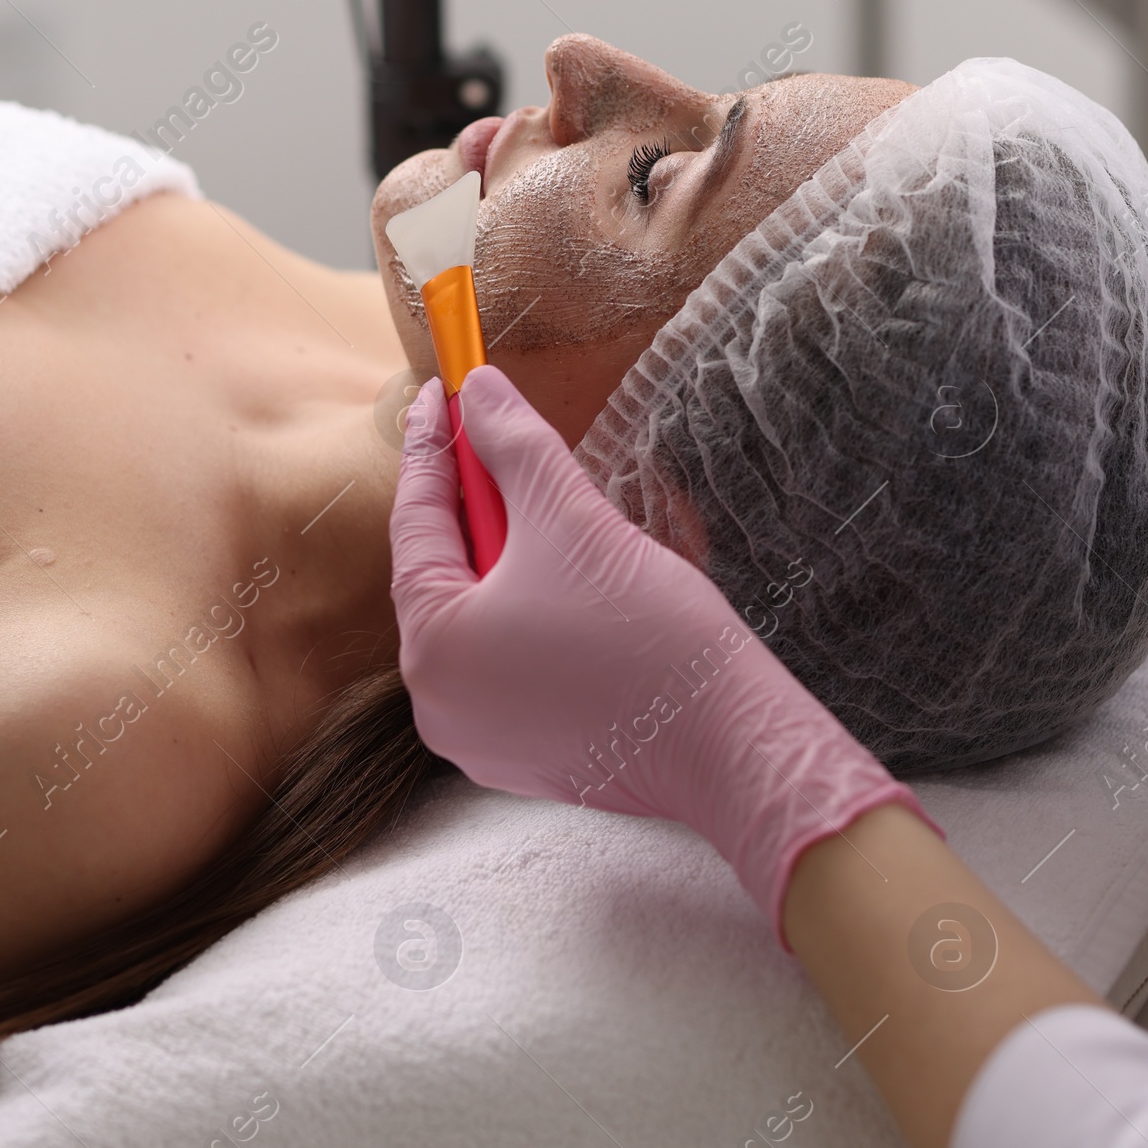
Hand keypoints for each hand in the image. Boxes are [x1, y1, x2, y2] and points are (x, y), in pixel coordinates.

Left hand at [389, 366, 933, 939]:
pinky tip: (575, 582)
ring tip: (552, 510)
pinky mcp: (527, 757)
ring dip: (511, 558)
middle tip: (501, 440)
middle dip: (478, 503)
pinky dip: (532, 612)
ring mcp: (479, 738)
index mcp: (431, 646)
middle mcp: (437, 702)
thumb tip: (480, 391)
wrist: (729, 743)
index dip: (434, 446)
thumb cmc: (647, 635)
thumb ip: (515, 445)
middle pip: (446, 572)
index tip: (445, 390)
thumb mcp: (571, 517)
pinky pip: (512, 661)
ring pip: (482, 617)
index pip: (417, 521)